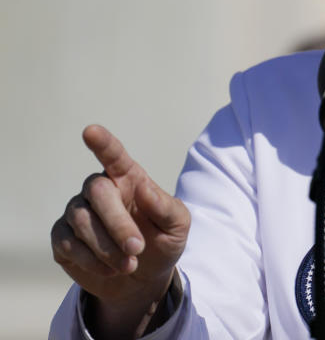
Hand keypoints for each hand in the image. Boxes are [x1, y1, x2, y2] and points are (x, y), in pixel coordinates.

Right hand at [51, 125, 190, 336]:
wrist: (144, 279)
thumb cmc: (163, 242)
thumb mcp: (177, 226)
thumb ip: (166, 207)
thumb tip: (144, 188)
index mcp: (128, 178)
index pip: (113, 155)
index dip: (102, 143)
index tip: (90, 131)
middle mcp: (98, 190)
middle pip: (97, 192)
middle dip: (117, 223)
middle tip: (137, 248)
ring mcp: (77, 212)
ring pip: (82, 222)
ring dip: (108, 248)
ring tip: (130, 264)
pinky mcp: (62, 238)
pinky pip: (68, 244)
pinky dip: (92, 261)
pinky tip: (110, 270)